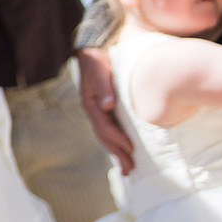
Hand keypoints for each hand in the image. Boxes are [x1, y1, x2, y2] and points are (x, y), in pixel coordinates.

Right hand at [76, 47, 134, 175]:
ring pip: (107, 137)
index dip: (117, 138)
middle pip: (105, 137)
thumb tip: (108, 104)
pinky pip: (111, 131)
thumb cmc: (97, 61)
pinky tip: (124, 150)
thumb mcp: (98, 70)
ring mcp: (99, 112)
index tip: (130, 148)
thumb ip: (103, 86)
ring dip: (117, 153)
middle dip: (117, 154)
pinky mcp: (105, 110)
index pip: (104, 127)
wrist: (91, 51)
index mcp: (91, 104)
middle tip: (130, 170)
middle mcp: (94, 111)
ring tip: (128, 168)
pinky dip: (117, 143)